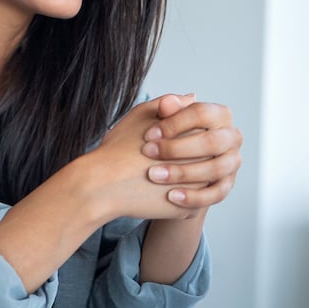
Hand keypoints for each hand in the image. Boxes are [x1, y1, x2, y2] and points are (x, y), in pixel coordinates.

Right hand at [83, 96, 198, 221]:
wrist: (103, 185)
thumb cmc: (118, 148)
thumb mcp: (143, 114)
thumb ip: (172, 103)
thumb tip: (194, 97)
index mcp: (194, 134)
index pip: (204, 131)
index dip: (182, 135)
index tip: (161, 140)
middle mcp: (202, 161)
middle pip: (206, 157)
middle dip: (188, 157)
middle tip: (161, 160)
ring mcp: (198, 188)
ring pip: (202, 181)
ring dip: (188, 178)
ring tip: (161, 175)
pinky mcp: (188, 209)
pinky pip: (192, 202)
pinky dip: (180, 198)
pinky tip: (160, 192)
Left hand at [141, 97, 241, 210]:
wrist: (163, 167)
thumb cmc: (163, 137)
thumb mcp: (159, 119)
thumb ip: (165, 109)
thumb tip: (167, 102)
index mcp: (219, 114)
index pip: (201, 113)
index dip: (174, 123)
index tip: (148, 134)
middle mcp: (231, 137)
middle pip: (211, 142)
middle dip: (177, 148)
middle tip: (148, 153)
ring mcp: (232, 162)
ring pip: (215, 168)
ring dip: (183, 173)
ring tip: (155, 175)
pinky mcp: (226, 185)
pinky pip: (216, 193)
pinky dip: (194, 196)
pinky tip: (171, 196)